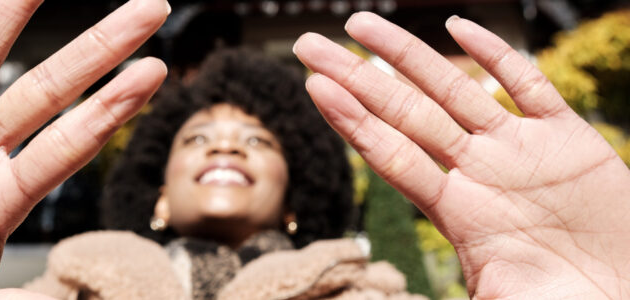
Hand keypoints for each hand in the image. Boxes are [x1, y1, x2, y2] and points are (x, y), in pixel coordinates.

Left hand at [294, 13, 629, 298]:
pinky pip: (526, 85)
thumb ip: (479, 292)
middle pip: (403, 112)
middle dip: (356, 77)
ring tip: (360, 24)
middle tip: (309, 45)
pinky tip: (459, 27)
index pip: (390, 154)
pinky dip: (496, 55)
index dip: (352, 121)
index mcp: (456, 211)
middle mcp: (477, 171)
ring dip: (407, 54)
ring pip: (452, 89)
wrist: (628, 290)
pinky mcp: (565, 137)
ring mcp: (517, 149)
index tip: (314, 88)